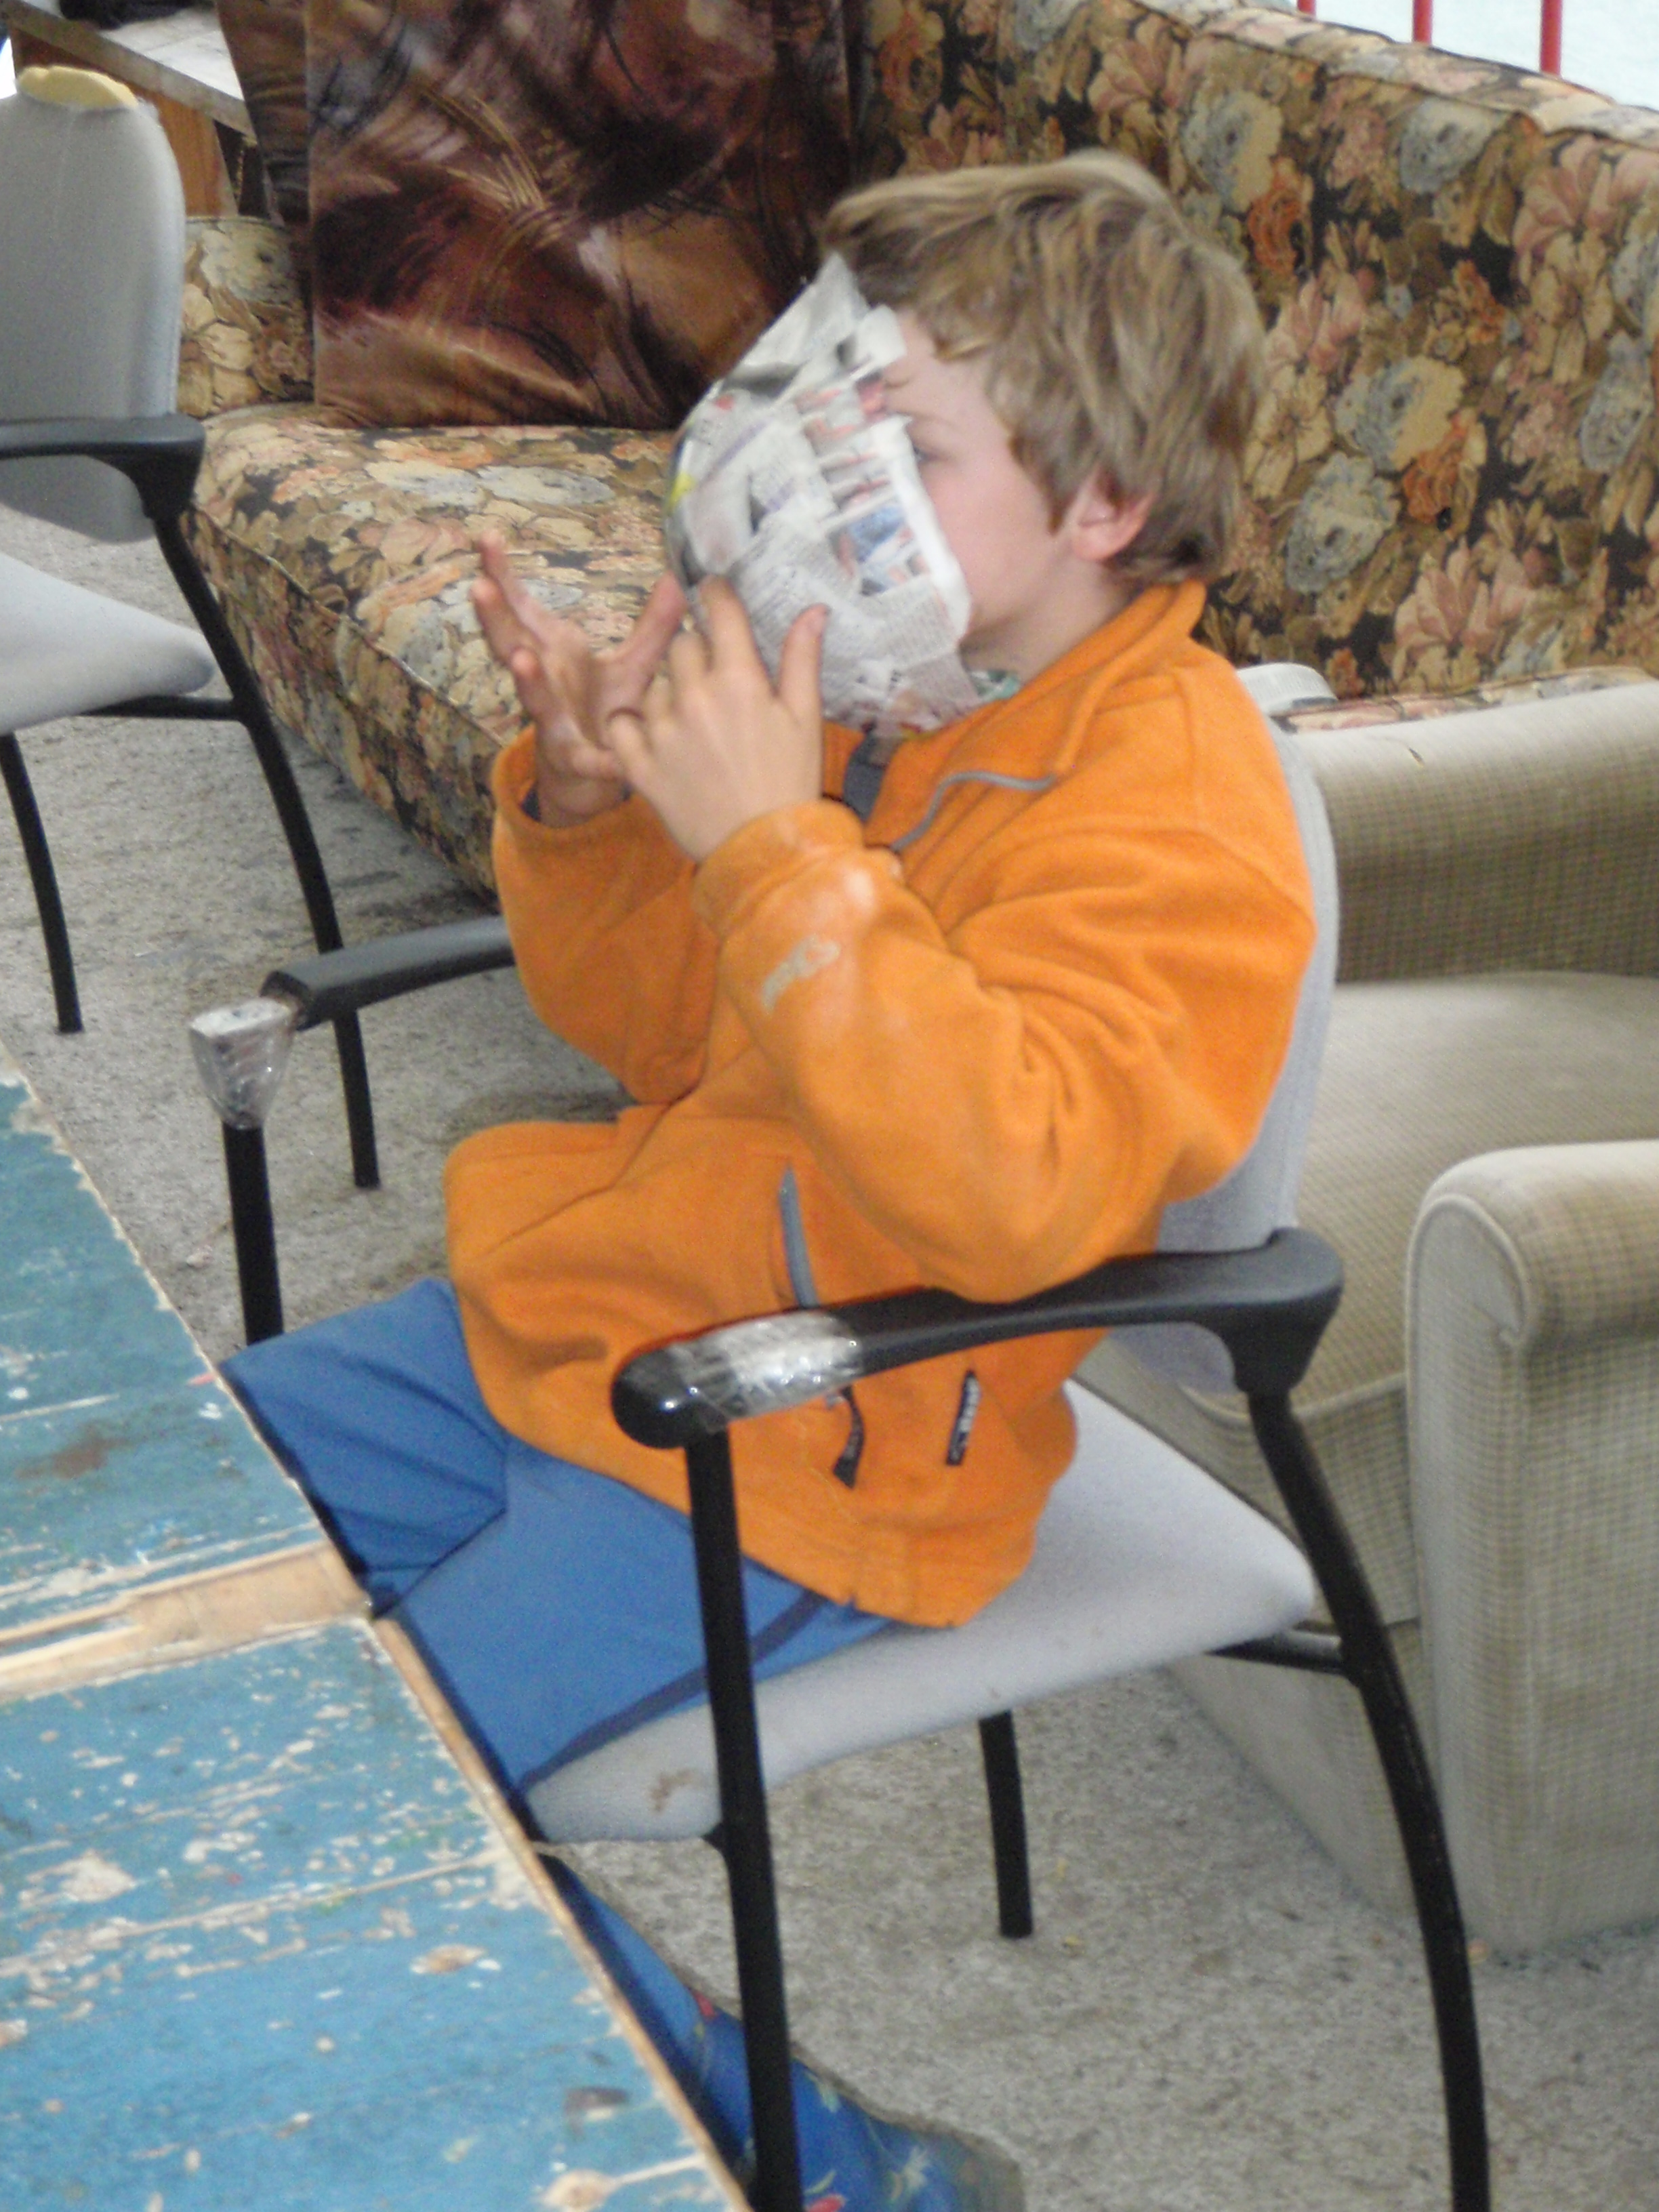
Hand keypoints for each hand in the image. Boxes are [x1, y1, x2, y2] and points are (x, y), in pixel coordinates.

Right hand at [472, 531, 687, 826]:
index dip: (502, 574)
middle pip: (511, 645)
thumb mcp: (633, 664)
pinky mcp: (576, 759)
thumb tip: (677, 580)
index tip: (487, 536)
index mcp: (553, 652)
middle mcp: (546, 682)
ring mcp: (555, 721)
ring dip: (527, 681)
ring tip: (522, 660)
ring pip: (534, 700)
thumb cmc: (606, 710)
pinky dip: (600, 760)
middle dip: (495, 617)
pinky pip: (586, 759)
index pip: (521, 607)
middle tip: (479, 586)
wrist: (596, 777)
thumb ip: (654, 626)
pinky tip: (613, 759)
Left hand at [603, 579, 825, 862]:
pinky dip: (633, 726)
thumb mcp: (806, 719)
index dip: (716, 594)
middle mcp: (694, 696)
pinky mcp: (640, 765)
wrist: (764, 851)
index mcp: (739, 679)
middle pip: (681, 645)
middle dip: (697, 653)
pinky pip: (622, 725)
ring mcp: (663, 731)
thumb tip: (813, 610)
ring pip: (655, 685)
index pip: (718, 610)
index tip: (714, 592)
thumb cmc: (791, 782)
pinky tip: (655, 738)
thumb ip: (802, 659)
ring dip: (670, 694)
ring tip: (693, 724)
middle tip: (715, 681)